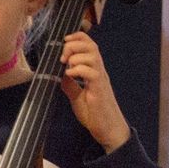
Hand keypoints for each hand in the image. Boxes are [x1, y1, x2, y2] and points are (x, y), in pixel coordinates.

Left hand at [57, 31, 131, 152]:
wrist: (108, 129)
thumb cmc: (94, 113)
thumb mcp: (76, 97)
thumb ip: (69, 85)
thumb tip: (60, 74)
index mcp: (93, 71)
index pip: (90, 46)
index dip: (78, 38)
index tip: (64, 40)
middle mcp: (99, 72)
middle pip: (92, 46)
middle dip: (74, 45)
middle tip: (62, 57)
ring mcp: (100, 80)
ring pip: (93, 56)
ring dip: (76, 56)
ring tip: (66, 66)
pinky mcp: (100, 90)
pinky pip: (93, 73)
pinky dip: (79, 70)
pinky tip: (70, 75)